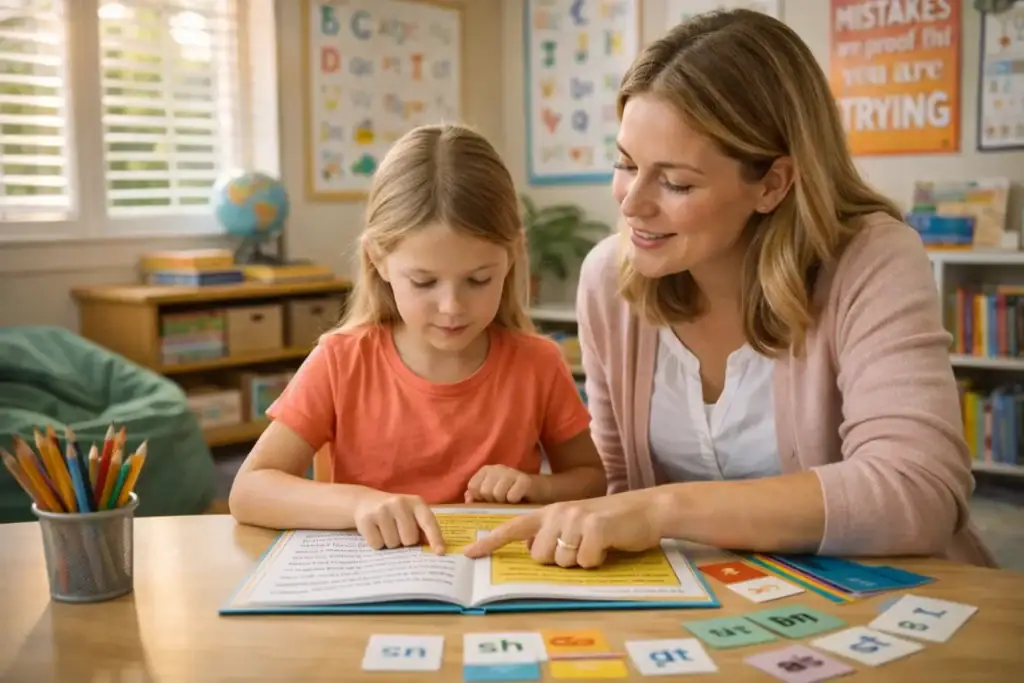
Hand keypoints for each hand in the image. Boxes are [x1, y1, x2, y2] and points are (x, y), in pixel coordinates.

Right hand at [352, 491, 445, 553]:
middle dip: (405, 542)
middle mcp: (399, 503)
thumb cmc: (394, 513)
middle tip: (399, 533)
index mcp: (416, 503)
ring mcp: (382, 510)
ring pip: (393, 544)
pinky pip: (377, 545)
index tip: (440, 553)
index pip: (428, 522)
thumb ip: (422, 529)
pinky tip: (376, 532)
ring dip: (390, 543)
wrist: (364, 501)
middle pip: (409, 539)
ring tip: (386, 531)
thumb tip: (434, 551)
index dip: (435, 538)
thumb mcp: (411, 514)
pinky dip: (377, 544)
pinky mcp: (366, 519)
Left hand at [462, 491, 660, 567]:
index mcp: (550, 511)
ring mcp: (575, 518)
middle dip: (559, 559)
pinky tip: (607, 546)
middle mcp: (558, 512)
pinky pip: (585, 562)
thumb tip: (534, 550)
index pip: (513, 526)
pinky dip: (597, 561)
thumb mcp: (576, 522)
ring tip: (596, 544)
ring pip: (562, 562)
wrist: (646, 509)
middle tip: (581, 546)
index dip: (491, 542)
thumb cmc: (611, 521)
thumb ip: (552, 532)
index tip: (469, 555)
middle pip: (539, 556)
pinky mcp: (595, 528)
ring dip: (580, 561)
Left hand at [465, 464, 538, 503]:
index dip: (479, 498)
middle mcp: (497, 468)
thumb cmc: (511, 495)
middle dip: (492, 501)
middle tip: (502, 500)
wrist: (539, 491)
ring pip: (497, 494)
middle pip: (484, 491)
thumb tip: (468, 499)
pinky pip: (512, 496)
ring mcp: (511, 472)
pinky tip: (519, 499)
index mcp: (486, 471)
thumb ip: (476, 497)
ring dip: (504, 502)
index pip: (472, 487)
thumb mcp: (491, 496)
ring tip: (510, 500)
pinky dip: (515, 501)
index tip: (489, 500)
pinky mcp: (524, 480)